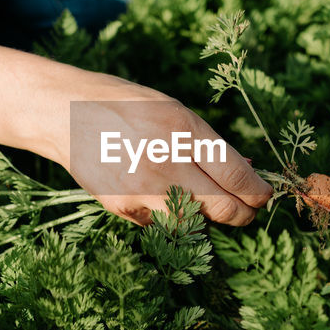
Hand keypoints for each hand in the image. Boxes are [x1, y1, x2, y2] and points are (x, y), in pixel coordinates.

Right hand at [46, 67, 272, 225]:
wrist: (65, 113)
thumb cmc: (127, 107)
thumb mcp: (174, 111)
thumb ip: (209, 144)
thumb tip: (248, 174)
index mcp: (183, 129)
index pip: (236, 175)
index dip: (257, 193)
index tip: (264, 197)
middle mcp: (165, 161)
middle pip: (222, 208)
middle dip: (242, 214)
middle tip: (247, 211)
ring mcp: (142, 188)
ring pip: (194, 223)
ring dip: (206, 217)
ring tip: (202, 200)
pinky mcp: (122, 207)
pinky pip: (161, 223)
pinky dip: (169, 215)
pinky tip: (159, 194)